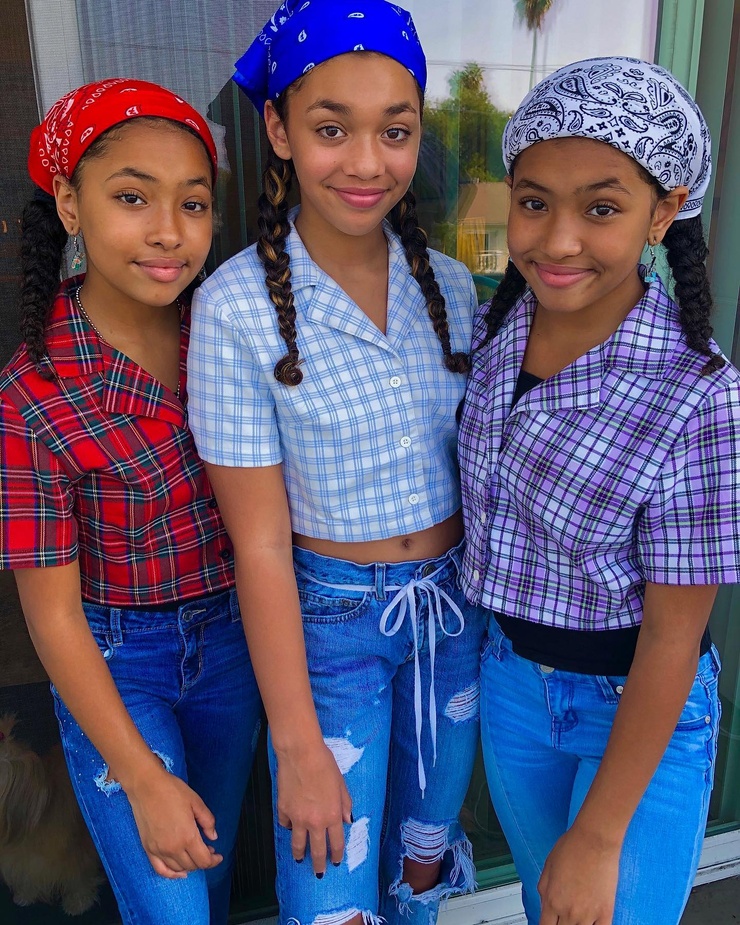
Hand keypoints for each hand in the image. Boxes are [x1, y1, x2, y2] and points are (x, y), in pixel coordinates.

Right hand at [123, 764, 222, 878]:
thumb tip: (213, 837)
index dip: (214, 861)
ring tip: (195, 855)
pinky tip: (179, 872)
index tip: (218, 856)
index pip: (204, 860)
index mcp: (188, 836)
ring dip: (190, 866)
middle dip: (204, 861)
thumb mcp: (196, 802)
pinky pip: (161, 870)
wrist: (146, 786)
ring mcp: (159, 850)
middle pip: (193, 866)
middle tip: (209, 850)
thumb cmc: (172, 791)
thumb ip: (208, 821)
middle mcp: (173, 848)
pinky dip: (172, 874)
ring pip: (178, 869)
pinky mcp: (148, 849)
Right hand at [276, 741, 352, 876]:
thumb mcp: (341, 784)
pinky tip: (291, 826)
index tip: (335, 862)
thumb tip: (347, 820)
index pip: (336, 843)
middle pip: (318, 851)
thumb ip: (345, 804)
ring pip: (298, 845)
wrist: (301, 754)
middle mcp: (315, 822)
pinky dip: (289, 827)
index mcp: (333, 815)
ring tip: (300, 859)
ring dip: (300, 854)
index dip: (336, 855)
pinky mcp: (283, 810)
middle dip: (319, 864)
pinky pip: (286, 825)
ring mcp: (298, 818)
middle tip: (318, 873)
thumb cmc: (325, 764)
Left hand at [538, 825, 620, 924]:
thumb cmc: (572, 847)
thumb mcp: (548, 867)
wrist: (595, 841)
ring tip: (578, 918)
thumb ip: (544, 890)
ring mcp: (589, 915)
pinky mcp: (606, 912)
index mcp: (552, 900)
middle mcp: (569, 911)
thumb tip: (545, 905)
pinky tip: (593, 923)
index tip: (550, 923)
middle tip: (563, 918)